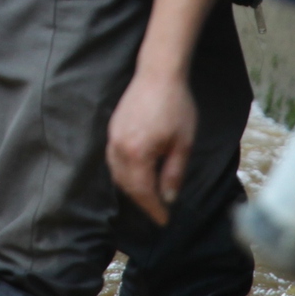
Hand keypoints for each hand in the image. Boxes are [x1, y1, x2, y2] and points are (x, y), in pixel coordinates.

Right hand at [107, 67, 196, 225]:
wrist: (158, 74)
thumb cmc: (176, 108)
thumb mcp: (182, 144)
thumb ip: (174, 174)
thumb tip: (168, 198)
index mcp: (137, 154)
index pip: (142, 191)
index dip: (153, 208)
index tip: (164, 220)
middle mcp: (119, 148)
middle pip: (126, 185)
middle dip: (142, 201)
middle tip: (158, 211)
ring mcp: (112, 137)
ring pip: (116, 173)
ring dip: (131, 188)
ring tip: (148, 196)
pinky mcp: (112, 129)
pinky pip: (113, 159)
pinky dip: (124, 173)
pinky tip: (136, 174)